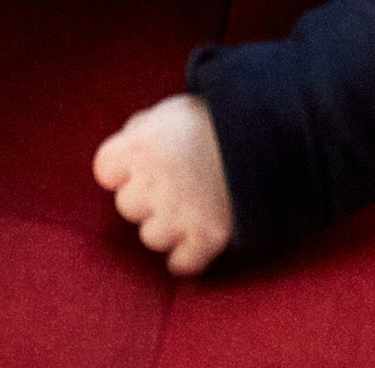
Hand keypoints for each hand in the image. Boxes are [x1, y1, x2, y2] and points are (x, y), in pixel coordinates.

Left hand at [93, 93, 233, 275]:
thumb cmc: (215, 119)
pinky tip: (199, 233)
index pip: (105, 170)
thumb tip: (120, 161)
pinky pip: (180, 264)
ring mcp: (179, 213)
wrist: (269, 131)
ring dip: (167, 225)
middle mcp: (154, 181)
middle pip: (127, 206)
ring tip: (192, 202)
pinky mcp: (207, 238)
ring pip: (151, 237)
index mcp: (142, 145)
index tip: (141, 163)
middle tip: (175, 180)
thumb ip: (139, 132)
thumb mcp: (170, 111)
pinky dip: (188, 255)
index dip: (122, 168)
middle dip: (146, 196)